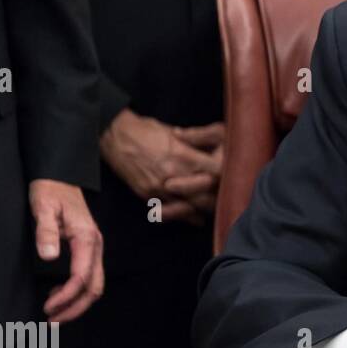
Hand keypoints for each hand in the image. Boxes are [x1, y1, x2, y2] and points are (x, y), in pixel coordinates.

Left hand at [28, 179, 104, 321]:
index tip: (48, 308)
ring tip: (54, 315)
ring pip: (94, 285)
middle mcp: (95, 246)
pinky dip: (76, 293)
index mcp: (87, 239)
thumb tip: (48, 256)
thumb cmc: (52, 192)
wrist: (61, 179)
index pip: (81, 277)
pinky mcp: (89, 250)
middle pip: (94, 288)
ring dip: (76, 304)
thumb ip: (46, 232)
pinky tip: (56, 295)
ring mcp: (94, 249)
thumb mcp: (44, 208)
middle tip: (52, 322)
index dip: (66, 297)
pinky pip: (89, 277)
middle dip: (75, 308)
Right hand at [99, 110, 220, 223]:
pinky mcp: (147, 195)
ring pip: (189, 207)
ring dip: (203, 209)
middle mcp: (173, 175)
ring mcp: (159, 188)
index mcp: (183, 156)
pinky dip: (184, 215)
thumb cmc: (146, 129)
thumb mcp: (176, 133)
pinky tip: (196, 217)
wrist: (113, 135)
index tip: (233, 174)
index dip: (228, 174)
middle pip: (206, 195)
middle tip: (229, 198)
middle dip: (218, 197)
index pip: (216, 172)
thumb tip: (215, 149)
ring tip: (215, 210)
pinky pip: (170, 210)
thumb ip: (196, 145)